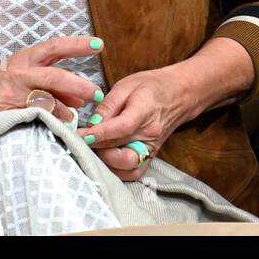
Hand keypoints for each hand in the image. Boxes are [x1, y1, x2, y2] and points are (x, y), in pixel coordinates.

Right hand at [0, 36, 104, 121]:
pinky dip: (48, 122)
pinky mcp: (6, 112)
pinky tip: (56, 126)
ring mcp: (13, 94)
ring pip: (47, 101)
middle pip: (56, 76)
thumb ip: (47, 84)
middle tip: (96, 93)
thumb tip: (78, 98)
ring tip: (73, 117)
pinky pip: (34, 118)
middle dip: (79, 85)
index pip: (54, 47)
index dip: (77, 45)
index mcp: (24, 59)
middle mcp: (20, 73)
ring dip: (64, 110)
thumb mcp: (18, 76)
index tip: (98, 44)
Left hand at [78, 66, 190, 180]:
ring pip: (125, 167)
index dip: (98, 134)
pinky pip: (133, 173)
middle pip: (119, 150)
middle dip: (95, 147)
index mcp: (144, 111)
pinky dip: (117, 170)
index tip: (79, 135)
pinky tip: (108, 158)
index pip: (120, 128)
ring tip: (96, 148)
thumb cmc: (152, 86)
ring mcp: (151, 148)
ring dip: (106, 161)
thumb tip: (91, 123)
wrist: (179, 94)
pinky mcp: (151, 157)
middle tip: (82, 139)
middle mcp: (150, 134)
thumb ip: (107, 105)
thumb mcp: (126, 85)